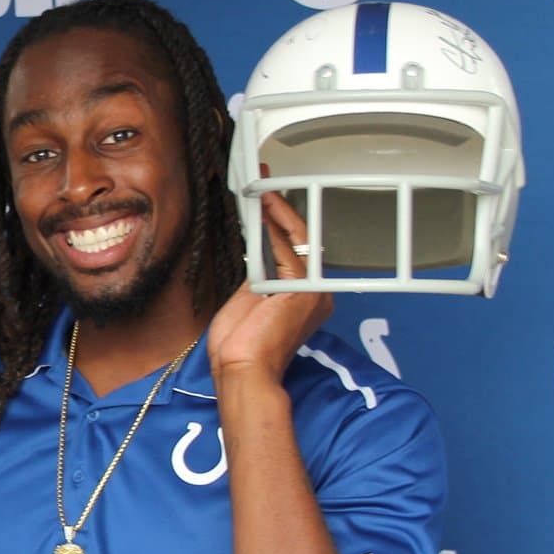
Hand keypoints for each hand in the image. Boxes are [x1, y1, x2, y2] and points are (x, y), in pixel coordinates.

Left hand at [209, 191, 332, 388]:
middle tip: (265, 183)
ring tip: (262, 189)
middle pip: (301, 241)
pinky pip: (290, 249)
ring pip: (298, 241)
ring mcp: (313, 291)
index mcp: (302, 299)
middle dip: (281, 209)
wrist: (242, 370)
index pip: (293, 252)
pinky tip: (264, 209)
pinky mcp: (304, 289)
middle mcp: (314, 294)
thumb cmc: (240, 348)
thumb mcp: (249, 301)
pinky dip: (276, 227)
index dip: (279, 223)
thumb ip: (259, 276)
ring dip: (277, 212)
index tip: (264, 201)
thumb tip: (257, 253)